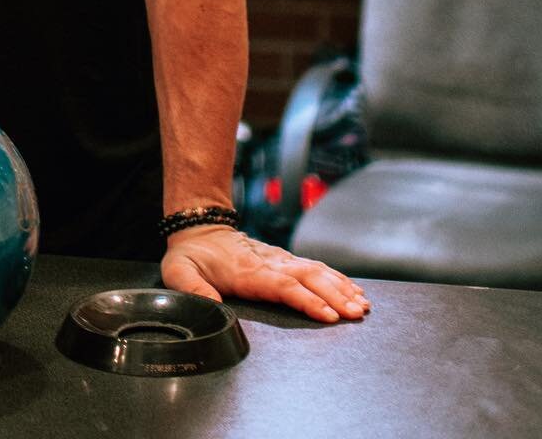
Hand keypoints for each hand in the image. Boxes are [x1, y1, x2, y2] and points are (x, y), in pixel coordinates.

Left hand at [161, 225, 368, 322]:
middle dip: (335, 295)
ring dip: (340, 287)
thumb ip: (193, 289)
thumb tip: (211, 307)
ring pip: (316, 270)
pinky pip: (314, 267)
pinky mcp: (284, 259)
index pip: (284, 286)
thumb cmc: (191, 255)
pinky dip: (336, 278)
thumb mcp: (178, 271)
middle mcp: (269, 263)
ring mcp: (279, 259)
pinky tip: (353, 290)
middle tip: (357, 313)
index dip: (307, 300)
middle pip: (308, 278)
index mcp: (248, 272)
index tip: (329, 315)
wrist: (198, 226)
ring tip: (362, 305)